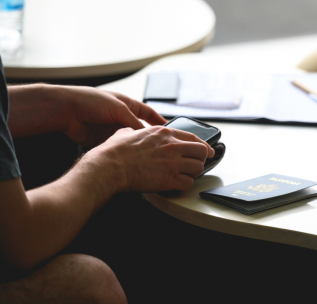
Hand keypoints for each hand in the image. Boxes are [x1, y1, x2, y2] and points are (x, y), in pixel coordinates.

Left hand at [57, 86, 166, 147]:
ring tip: (147, 156)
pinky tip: (129, 159)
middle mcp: (121, 118)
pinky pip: (117, 148)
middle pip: (141, 130)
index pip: (149, 114)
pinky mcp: (103, 141)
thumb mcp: (119, 109)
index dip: (160, 121)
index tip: (171, 129)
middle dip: (150, 139)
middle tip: (161, 148)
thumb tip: (148, 135)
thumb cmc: (91, 101)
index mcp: (128, 105)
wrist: (66, 111)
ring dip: (135, 148)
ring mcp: (112, 130)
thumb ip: (134, 122)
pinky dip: (123, 154)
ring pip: (130, 142)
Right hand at [83, 126, 215, 192]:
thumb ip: (134, 132)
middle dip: (202, 159)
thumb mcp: (126, 132)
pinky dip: (185, 185)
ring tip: (186, 175)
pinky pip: (188, 183)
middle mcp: (172, 146)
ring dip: (194, 173)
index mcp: (164, 133)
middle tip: (198, 164)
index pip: (193, 137)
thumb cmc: (114, 152)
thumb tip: (130, 133)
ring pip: (198, 168)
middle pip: (202, 151)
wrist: (110, 166)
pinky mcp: (170, 179)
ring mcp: (173, 162)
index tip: (207, 150)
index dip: (203, 145)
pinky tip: (179, 184)